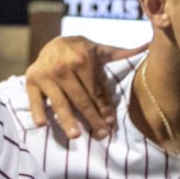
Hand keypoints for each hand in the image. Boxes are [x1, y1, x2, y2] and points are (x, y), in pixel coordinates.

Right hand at [25, 35, 142, 140]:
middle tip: (101, 135)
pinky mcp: (31, 80)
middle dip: (91, 118)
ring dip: (68, 120)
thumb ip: (121, 53)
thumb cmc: (81, 50)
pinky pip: (34, 98)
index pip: (96, 90)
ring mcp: (46, 74)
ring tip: (76, 135)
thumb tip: (148, 45)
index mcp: (82, 58)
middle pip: (80, 99)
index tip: (110, 122)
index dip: (104, 107)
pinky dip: (37, 111)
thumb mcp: (100, 50)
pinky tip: (42, 124)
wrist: (52, 42)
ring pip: (60, 102)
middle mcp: (63, 67)